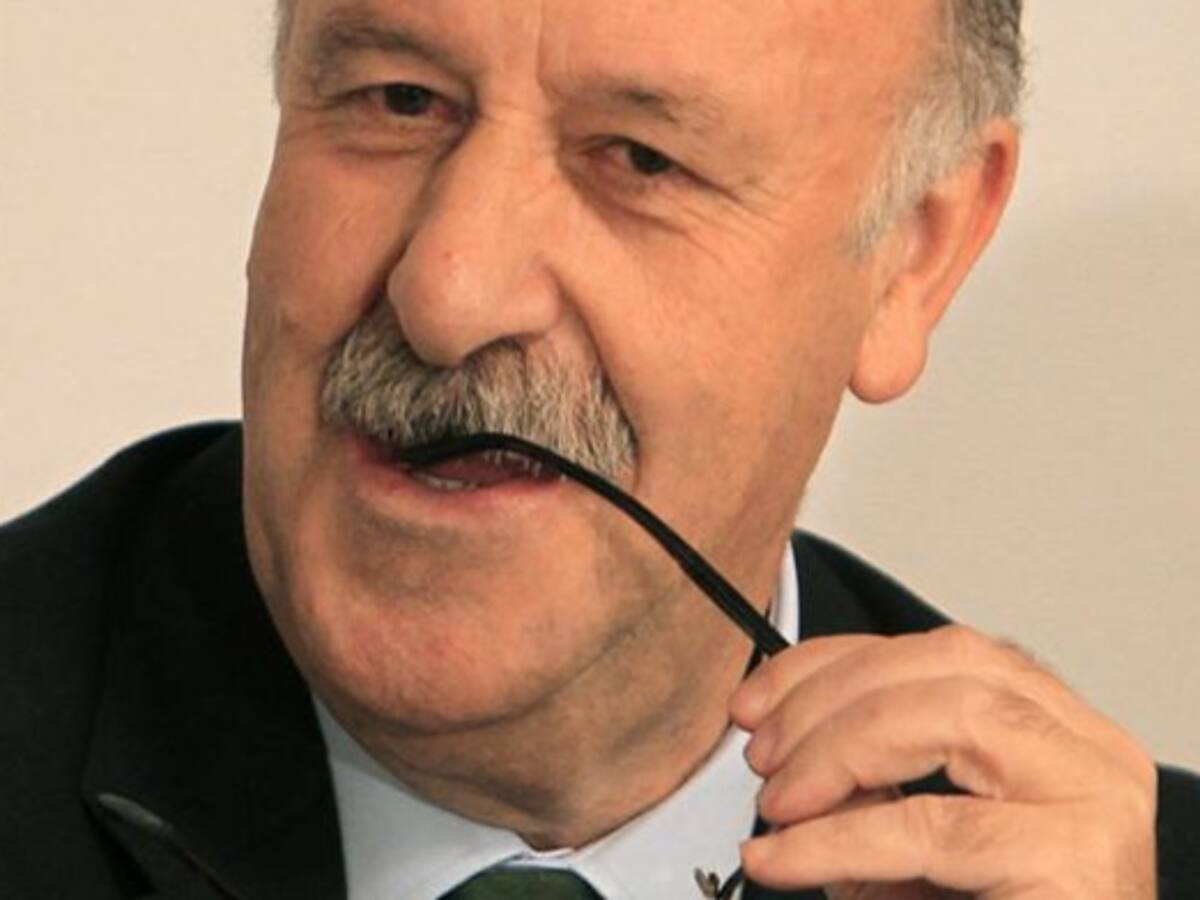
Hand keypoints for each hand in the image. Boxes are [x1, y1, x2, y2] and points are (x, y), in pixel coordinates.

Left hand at [729, 626, 1157, 897]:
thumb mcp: (908, 838)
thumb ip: (864, 779)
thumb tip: (785, 740)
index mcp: (1055, 729)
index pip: (941, 652)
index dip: (834, 662)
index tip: (760, 698)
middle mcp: (1086, 752)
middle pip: (946, 666)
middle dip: (827, 697)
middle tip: (762, 752)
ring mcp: (1092, 801)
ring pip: (947, 717)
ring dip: (836, 750)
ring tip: (779, 800)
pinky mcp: (1074, 865)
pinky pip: (929, 827)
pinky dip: (835, 838)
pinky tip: (786, 855)